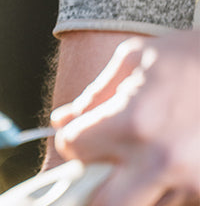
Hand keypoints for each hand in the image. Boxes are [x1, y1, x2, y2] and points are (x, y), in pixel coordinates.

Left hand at [51, 31, 199, 205]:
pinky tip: (163, 166)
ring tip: (135, 160)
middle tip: (96, 163)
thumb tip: (62, 121)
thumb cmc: (185, 57)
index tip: (77, 135)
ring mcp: (190, 182)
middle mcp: (160, 160)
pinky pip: (173, 204)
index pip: (75, 149)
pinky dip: (160, 192)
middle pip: (104, 202)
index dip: (69, 140)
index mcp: (134, 121)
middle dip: (91, 185)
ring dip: (128, 190)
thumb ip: (95, 95)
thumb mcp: (133, 60)